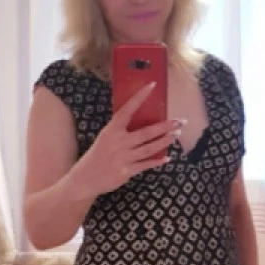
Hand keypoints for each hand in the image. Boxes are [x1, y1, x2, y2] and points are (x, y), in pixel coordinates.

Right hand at [69, 83, 181, 200]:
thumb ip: (121, 131)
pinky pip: (145, 165)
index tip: (152, 86)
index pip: (127, 109)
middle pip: (146, 132)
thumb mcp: (104, 138)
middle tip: (180, 122)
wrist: (84, 179)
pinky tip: (167, 157)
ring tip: (176, 135)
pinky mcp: (126, 172)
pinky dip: (157, 161)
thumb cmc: (97, 156)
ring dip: (165, 141)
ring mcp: (123, 158)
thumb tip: (141, 123)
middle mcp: (118, 142)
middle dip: (165, 127)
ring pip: (149, 148)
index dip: (140, 97)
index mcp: (111, 130)